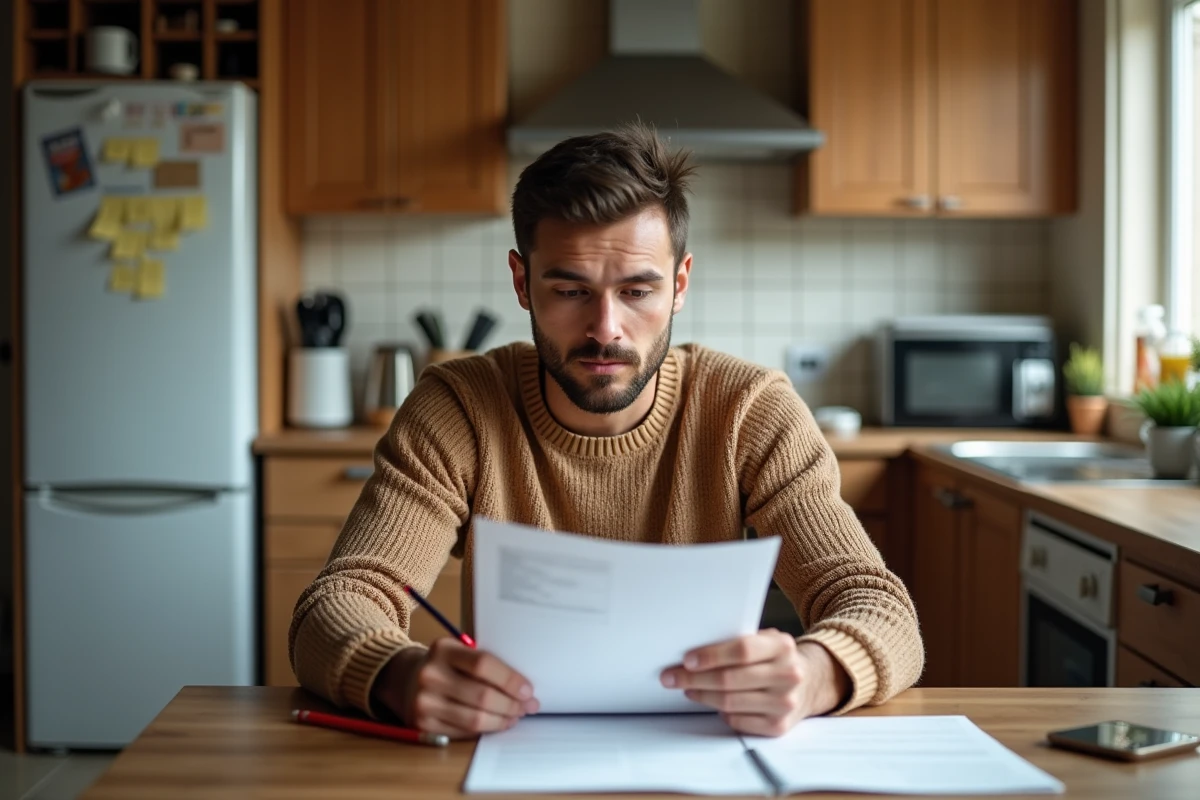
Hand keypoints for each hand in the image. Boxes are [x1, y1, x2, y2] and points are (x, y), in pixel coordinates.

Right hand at [373, 638, 539, 738]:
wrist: (405, 678)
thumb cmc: (444, 664)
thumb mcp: (459, 651)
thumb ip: (485, 662)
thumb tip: (522, 686)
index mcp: (443, 649)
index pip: (483, 664)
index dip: (510, 679)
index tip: (527, 690)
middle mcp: (430, 674)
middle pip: (482, 696)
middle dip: (511, 704)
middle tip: (527, 707)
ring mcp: (424, 702)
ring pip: (475, 719)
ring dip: (502, 720)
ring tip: (514, 716)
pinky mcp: (422, 724)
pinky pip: (463, 731)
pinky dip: (484, 729)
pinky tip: (495, 723)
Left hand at [660, 629, 850, 736]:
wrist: (808, 683)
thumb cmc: (775, 659)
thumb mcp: (765, 640)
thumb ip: (738, 641)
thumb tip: (694, 652)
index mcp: (782, 646)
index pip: (742, 650)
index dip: (711, 655)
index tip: (687, 660)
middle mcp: (788, 675)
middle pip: (730, 679)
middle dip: (694, 678)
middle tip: (672, 677)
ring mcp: (785, 703)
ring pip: (730, 702)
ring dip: (701, 696)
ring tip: (687, 689)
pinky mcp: (778, 726)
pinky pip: (737, 721)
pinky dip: (720, 712)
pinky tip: (712, 704)